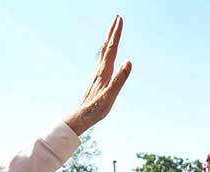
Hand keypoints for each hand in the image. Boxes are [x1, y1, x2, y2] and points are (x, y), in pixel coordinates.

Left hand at [64, 16, 131, 135]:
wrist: (82, 116)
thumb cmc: (96, 108)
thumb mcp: (111, 95)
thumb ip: (120, 78)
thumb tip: (128, 61)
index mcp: (103, 71)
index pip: (111, 48)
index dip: (116, 34)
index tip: (120, 20)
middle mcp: (99, 69)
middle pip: (106, 46)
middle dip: (113, 32)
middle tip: (118, 18)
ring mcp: (97, 73)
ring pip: (104, 52)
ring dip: (109, 40)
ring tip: (113, 32)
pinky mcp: (97, 78)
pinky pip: (103, 60)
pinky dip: (107, 51)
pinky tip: (108, 54)